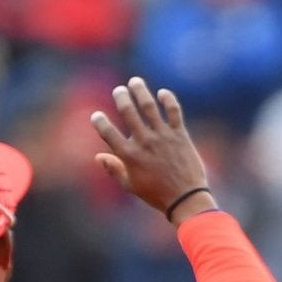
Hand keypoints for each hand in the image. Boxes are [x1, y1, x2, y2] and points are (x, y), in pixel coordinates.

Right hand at [89, 76, 215, 218]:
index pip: (108, 133)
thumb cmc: (156, 194)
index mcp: (129, 155)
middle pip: (128, 112)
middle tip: (119, 90)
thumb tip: (98, 157)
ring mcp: (163, 137)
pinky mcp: (180, 134)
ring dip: (140, 91)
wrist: (185, 199)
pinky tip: (162, 93)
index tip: (96, 116)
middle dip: (121, 97)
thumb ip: (114, 169)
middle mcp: (144, 142)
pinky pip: (173, 111)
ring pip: (149, 106)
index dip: (100, 122)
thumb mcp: (131, 185)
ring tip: (135, 82)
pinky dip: (168, 99)